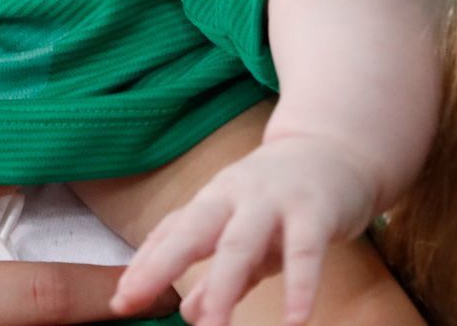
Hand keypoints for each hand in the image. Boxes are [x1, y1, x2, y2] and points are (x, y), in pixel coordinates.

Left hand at [110, 134, 376, 325]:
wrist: (339, 148)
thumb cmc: (283, 199)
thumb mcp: (245, 233)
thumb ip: (217, 273)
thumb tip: (188, 314)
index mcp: (216, 199)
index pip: (174, 230)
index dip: (145, 263)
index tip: (117, 299)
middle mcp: (239, 194)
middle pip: (195, 228)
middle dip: (162, 264)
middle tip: (132, 302)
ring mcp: (277, 199)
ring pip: (243, 242)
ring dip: (223, 286)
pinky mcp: (316, 210)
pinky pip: (306, 251)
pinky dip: (300, 287)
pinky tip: (295, 322)